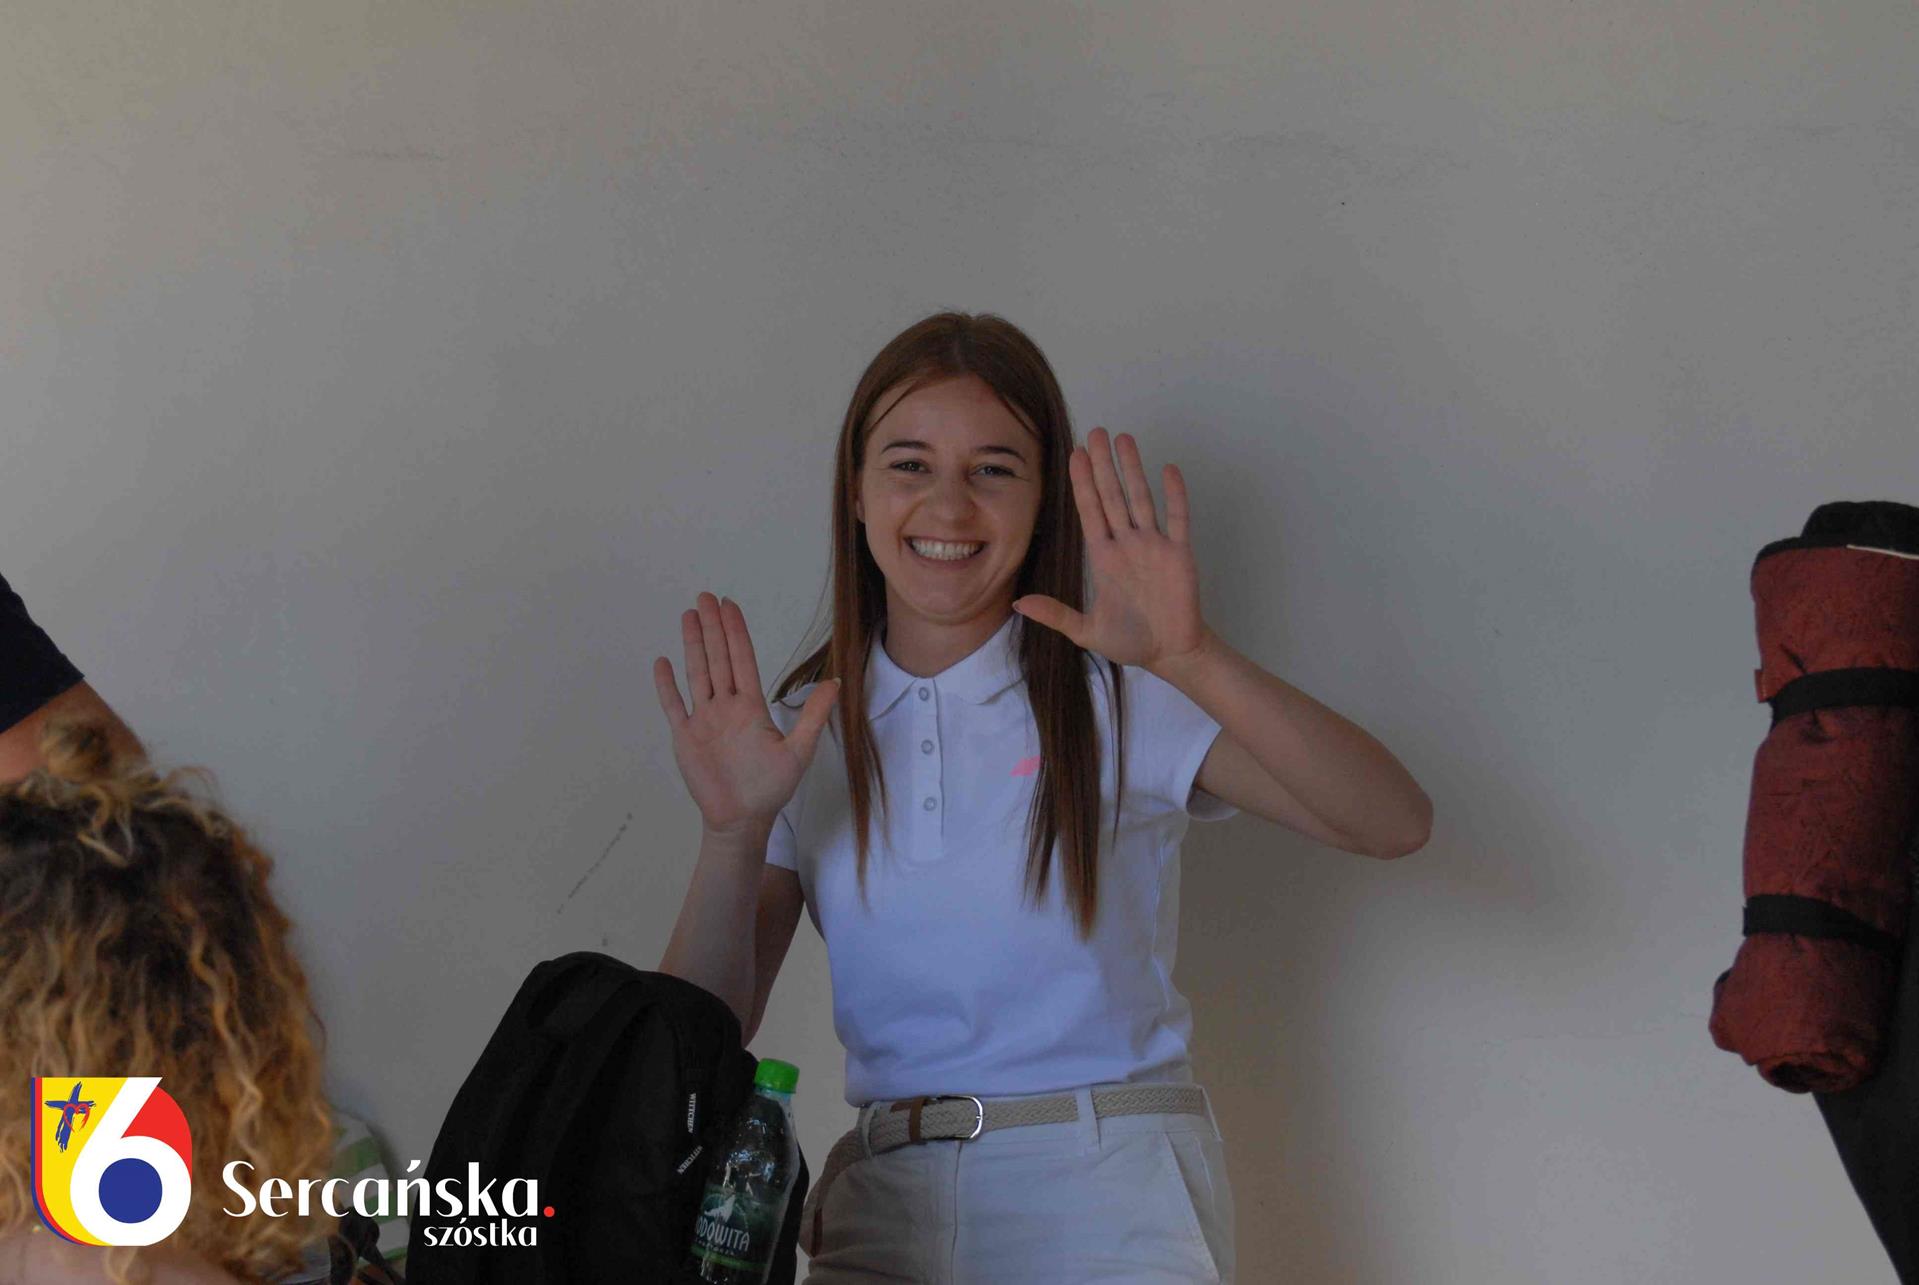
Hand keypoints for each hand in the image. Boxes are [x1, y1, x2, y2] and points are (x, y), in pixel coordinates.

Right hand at [653, 593, 839, 836]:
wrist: (742, 820)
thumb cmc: (771, 788)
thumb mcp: (800, 750)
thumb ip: (814, 714)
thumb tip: (837, 680)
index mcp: (751, 706)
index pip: (743, 660)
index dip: (736, 632)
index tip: (729, 606)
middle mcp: (727, 707)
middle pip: (718, 659)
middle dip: (713, 628)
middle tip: (705, 597)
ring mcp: (705, 720)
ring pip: (697, 674)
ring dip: (692, 645)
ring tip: (688, 616)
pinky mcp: (686, 737)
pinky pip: (674, 706)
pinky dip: (667, 686)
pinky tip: (663, 662)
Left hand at [1013, 427, 1209, 673]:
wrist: (1170, 652)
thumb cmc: (1131, 641)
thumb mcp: (1086, 631)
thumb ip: (1055, 614)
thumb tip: (1017, 604)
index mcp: (1104, 558)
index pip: (1090, 512)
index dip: (1082, 483)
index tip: (1074, 455)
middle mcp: (1127, 544)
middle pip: (1112, 496)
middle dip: (1103, 464)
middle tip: (1095, 432)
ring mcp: (1154, 545)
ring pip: (1141, 498)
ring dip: (1133, 469)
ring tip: (1123, 438)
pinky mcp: (1179, 553)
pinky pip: (1177, 517)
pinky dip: (1174, 494)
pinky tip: (1168, 468)